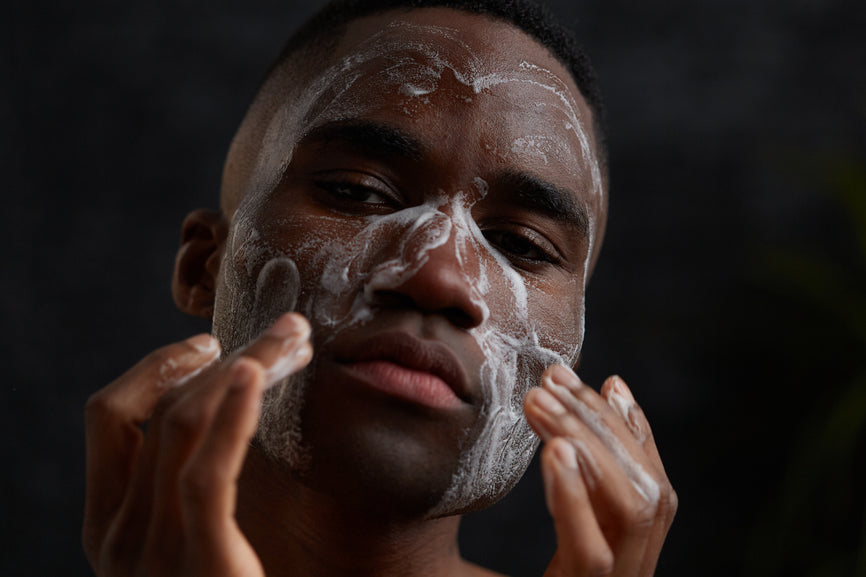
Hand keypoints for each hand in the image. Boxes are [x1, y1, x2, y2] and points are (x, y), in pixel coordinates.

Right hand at [82, 312, 312, 576]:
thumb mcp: (192, 543)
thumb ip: (187, 492)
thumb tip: (225, 410)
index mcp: (110, 526)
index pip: (112, 416)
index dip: (157, 367)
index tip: (210, 343)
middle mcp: (118, 535)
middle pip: (160, 409)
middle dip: (221, 355)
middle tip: (282, 329)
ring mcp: (151, 553)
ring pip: (185, 424)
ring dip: (244, 367)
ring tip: (295, 339)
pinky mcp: (202, 563)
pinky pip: (205, 474)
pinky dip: (229, 416)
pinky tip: (256, 373)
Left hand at [523, 366, 676, 576]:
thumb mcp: (553, 543)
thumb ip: (573, 498)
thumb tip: (585, 423)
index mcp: (628, 564)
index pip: (653, 487)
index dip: (636, 431)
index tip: (604, 380)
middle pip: (647, 493)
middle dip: (604, 428)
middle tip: (554, 381)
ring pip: (631, 513)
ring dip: (591, 445)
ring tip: (543, 403)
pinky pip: (591, 555)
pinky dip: (576, 496)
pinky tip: (555, 453)